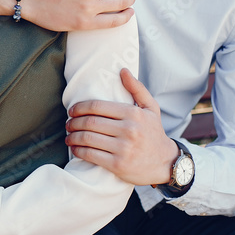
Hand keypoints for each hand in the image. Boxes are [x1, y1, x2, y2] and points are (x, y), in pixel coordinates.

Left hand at [65, 69, 176, 185]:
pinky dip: (78, 151)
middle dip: (73, 123)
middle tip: (68, 124)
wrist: (166, 162)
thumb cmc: (154, 133)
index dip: (79, 108)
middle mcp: (128, 130)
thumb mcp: (151, 108)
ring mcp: (123, 148)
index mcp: (133, 113)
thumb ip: (137, 88)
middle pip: (90, 122)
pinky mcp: (118, 165)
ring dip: (73, 137)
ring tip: (69, 136)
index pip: (97, 107)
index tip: (72, 111)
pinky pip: (91, 155)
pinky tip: (75, 148)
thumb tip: (122, 70)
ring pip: (88, 139)